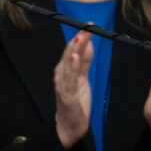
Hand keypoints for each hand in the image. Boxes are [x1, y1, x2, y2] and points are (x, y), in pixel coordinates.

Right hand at [53, 29, 93, 147]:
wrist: (70, 125)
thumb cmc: (75, 101)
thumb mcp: (82, 77)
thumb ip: (85, 61)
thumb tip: (89, 44)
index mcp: (65, 69)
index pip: (72, 49)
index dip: (81, 37)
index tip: (89, 26)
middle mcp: (61, 74)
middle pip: (69, 53)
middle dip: (78, 40)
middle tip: (86, 28)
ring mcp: (62, 84)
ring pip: (68, 64)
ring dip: (74, 50)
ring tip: (80, 39)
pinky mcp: (67, 94)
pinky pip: (69, 79)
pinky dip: (71, 67)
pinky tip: (74, 58)